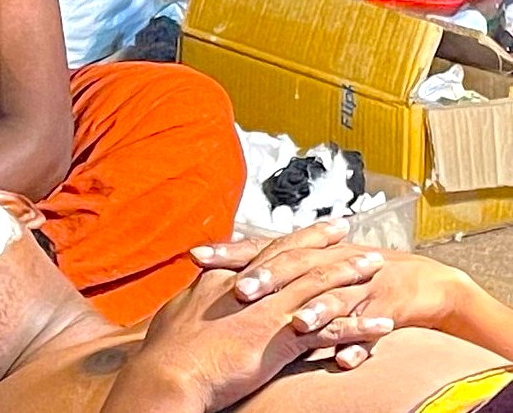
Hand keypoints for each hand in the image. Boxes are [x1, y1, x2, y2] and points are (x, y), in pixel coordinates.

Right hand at [137, 252, 392, 411]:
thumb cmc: (166, 351)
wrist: (169, 372)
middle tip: (349, 231)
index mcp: (226, 279)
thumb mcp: (178, 312)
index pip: (266, 251)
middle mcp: (251, 287)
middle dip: (325, 244)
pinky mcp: (282, 339)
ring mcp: (268, 310)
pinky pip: (332, 331)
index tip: (312, 228)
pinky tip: (383, 326)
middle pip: (296, 259)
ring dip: (350, 275)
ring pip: (319, 286)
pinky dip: (360, 327)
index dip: (292, 239)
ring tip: (376, 266)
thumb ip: (196, 296)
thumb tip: (199, 286)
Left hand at [190, 219, 469, 367]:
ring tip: (296, 325)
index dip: (228, 251)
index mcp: (299, 255)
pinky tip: (345, 360)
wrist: (412, 279)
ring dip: (315, 312)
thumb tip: (207, 278)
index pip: (258, 249)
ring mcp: (355, 286)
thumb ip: (260, 273)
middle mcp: (323, 265)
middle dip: (267, 278)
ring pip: (334, 299)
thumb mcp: (300, 271)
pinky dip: (358, 343)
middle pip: (292, 267)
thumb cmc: (343, 274)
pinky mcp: (384, 310)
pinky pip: (371, 331)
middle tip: (240, 290)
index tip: (196, 257)